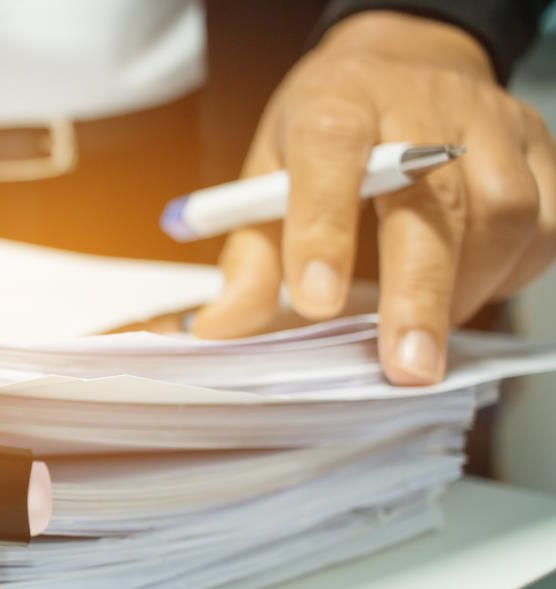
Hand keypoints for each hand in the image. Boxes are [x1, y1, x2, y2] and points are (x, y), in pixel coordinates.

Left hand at [192, 11, 555, 384]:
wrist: (398, 67)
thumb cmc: (326, 133)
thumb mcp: (266, 177)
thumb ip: (250, 256)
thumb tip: (222, 326)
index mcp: (338, 104)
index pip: (332, 155)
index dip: (323, 228)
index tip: (316, 300)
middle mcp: (421, 105)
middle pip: (432, 198)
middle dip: (418, 291)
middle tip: (404, 364)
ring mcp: (489, 124)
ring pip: (502, 212)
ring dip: (465, 289)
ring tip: (423, 336)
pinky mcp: (537, 150)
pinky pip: (542, 225)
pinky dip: (508, 275)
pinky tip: (468, 292)